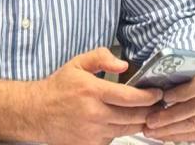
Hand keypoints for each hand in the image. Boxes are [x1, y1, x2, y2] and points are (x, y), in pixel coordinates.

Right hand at [0, 47, 163, 144]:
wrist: (36, 112)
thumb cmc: (58, 88)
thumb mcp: (76, 64)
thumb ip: (100, 57)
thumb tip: (123, 64)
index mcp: (92, 91)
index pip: (130, 97)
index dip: (149, 97)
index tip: (158, 94)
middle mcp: (94, 114)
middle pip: (134, 117)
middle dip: (150, 111)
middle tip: (157, 104)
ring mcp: (93, 132)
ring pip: (127, 130)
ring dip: (139, 122)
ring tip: (144, 113)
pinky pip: (114, 139)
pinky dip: (121, 131)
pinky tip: (120, 122)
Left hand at [142, 63, 194, 141]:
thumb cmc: (185, 76)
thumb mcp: (178, 69)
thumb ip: (166, 73)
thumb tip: (144, 82)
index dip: (180, 92)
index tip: (163, 97)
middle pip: (191, 109)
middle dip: (168, 117)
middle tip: (149, 121)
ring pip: (192, 124)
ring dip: (169, 130)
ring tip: (150, 131)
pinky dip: (176, 136)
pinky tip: (162, 135)